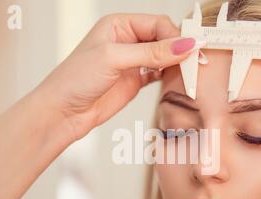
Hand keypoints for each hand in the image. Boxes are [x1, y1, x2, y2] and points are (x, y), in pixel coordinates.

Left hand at [36, 14, 201, 141]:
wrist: (63, 112)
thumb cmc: (76, 79)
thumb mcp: (114, 58)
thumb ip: (152, 52)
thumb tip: (185, 45)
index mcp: (119, 25)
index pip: (158, 24)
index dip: (176, 36)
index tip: (192, 49)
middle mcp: (127, 41)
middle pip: (164, 39)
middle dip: (180, 50)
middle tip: (196, 63)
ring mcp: (132, 62)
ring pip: (164, 57)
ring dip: (177, 64)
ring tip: (191, 73)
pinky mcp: (135, 81)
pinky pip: (159, 75)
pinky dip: (170, 77)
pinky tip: (178, 82)